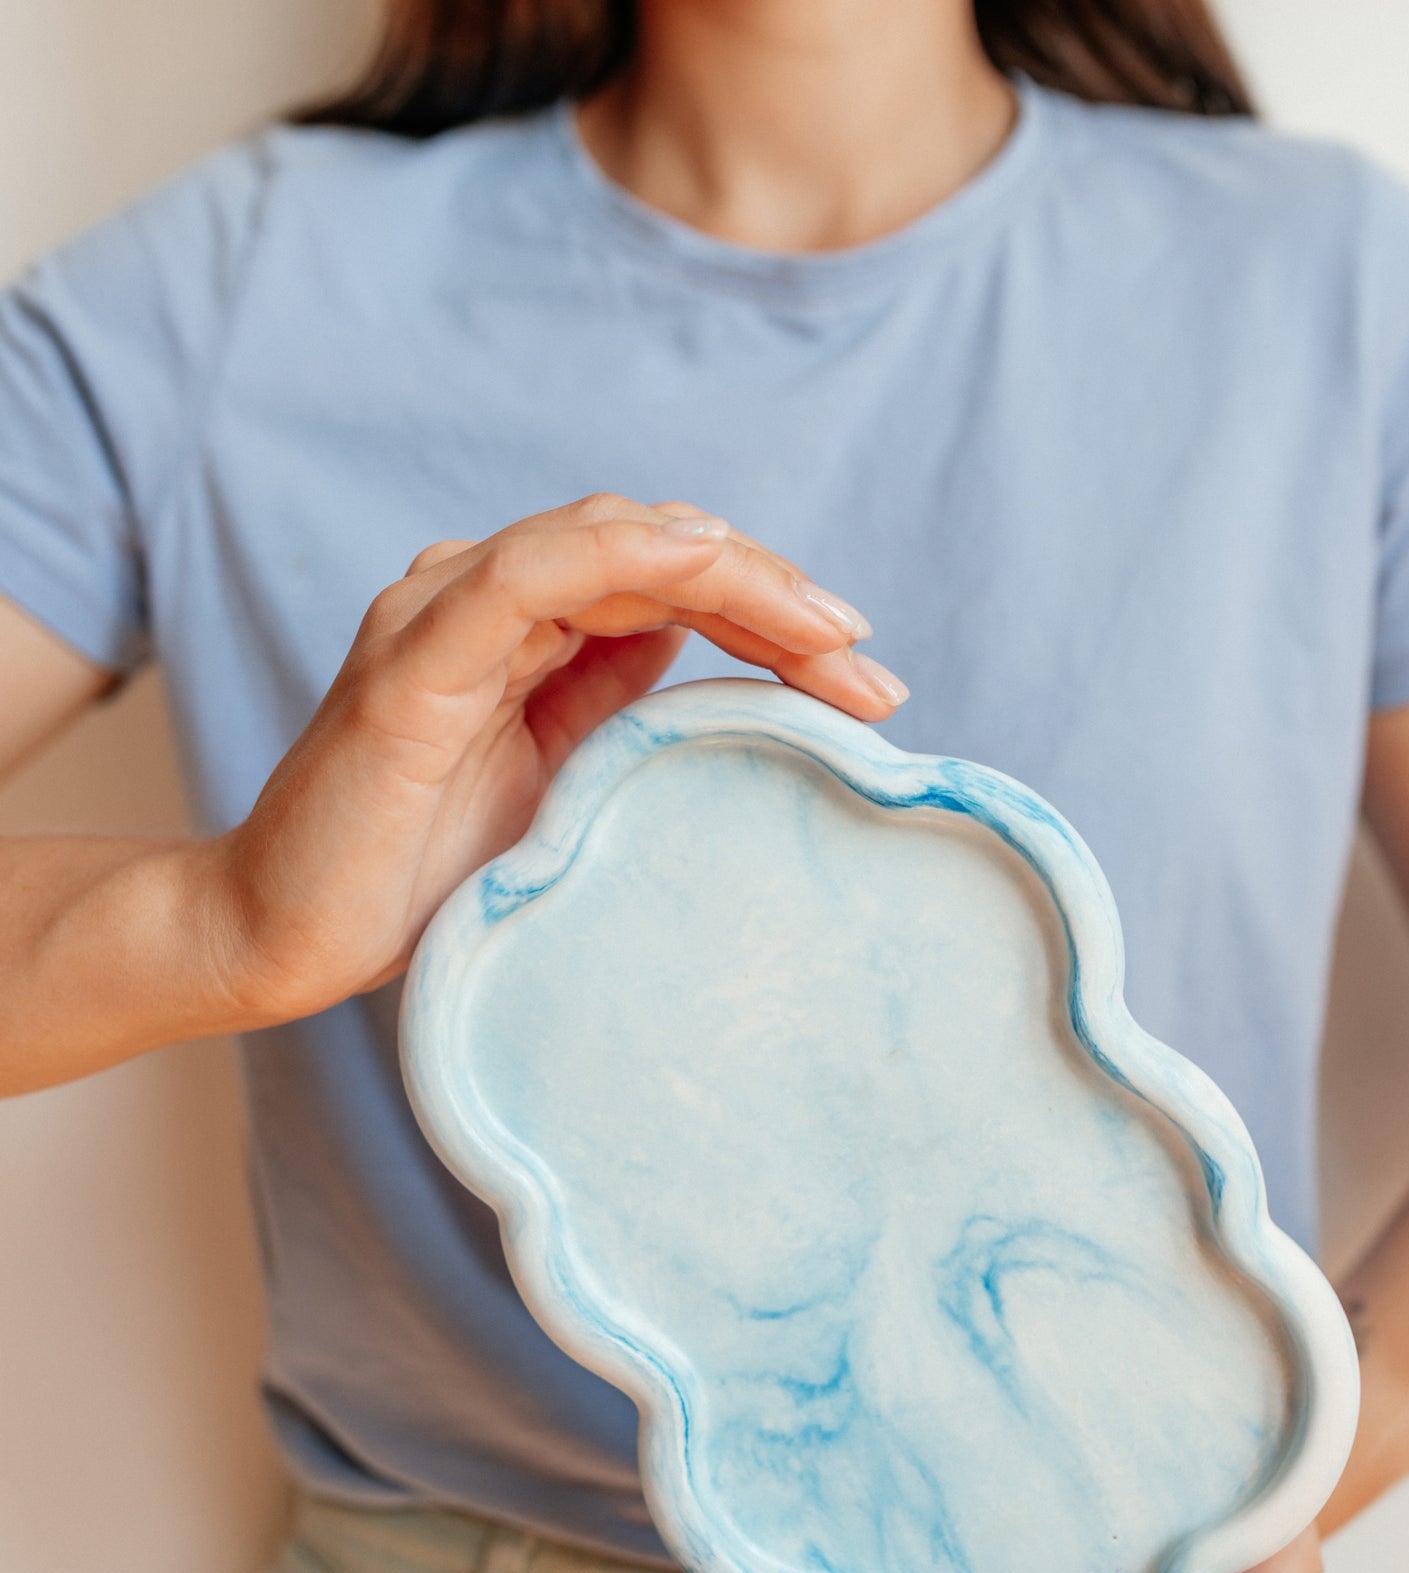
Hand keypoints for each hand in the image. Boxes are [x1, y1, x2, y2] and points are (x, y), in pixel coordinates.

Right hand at [212, 494, 906, 1025]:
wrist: (280, 937)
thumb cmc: (410, 875)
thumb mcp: (550, 788)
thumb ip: (609, 712)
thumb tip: (704, 660)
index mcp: (515, 630)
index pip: (663, 577)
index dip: (769, 607)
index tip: (861, 674)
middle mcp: (476, 600)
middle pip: (655, 547)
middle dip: (777, 594)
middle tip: (871, 664)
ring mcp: (437, 619)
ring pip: (607, 541)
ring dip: (733, 574)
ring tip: (827, 633)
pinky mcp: (410, 666)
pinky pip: (524, 578)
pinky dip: (623, 561)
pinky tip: (708, 571)